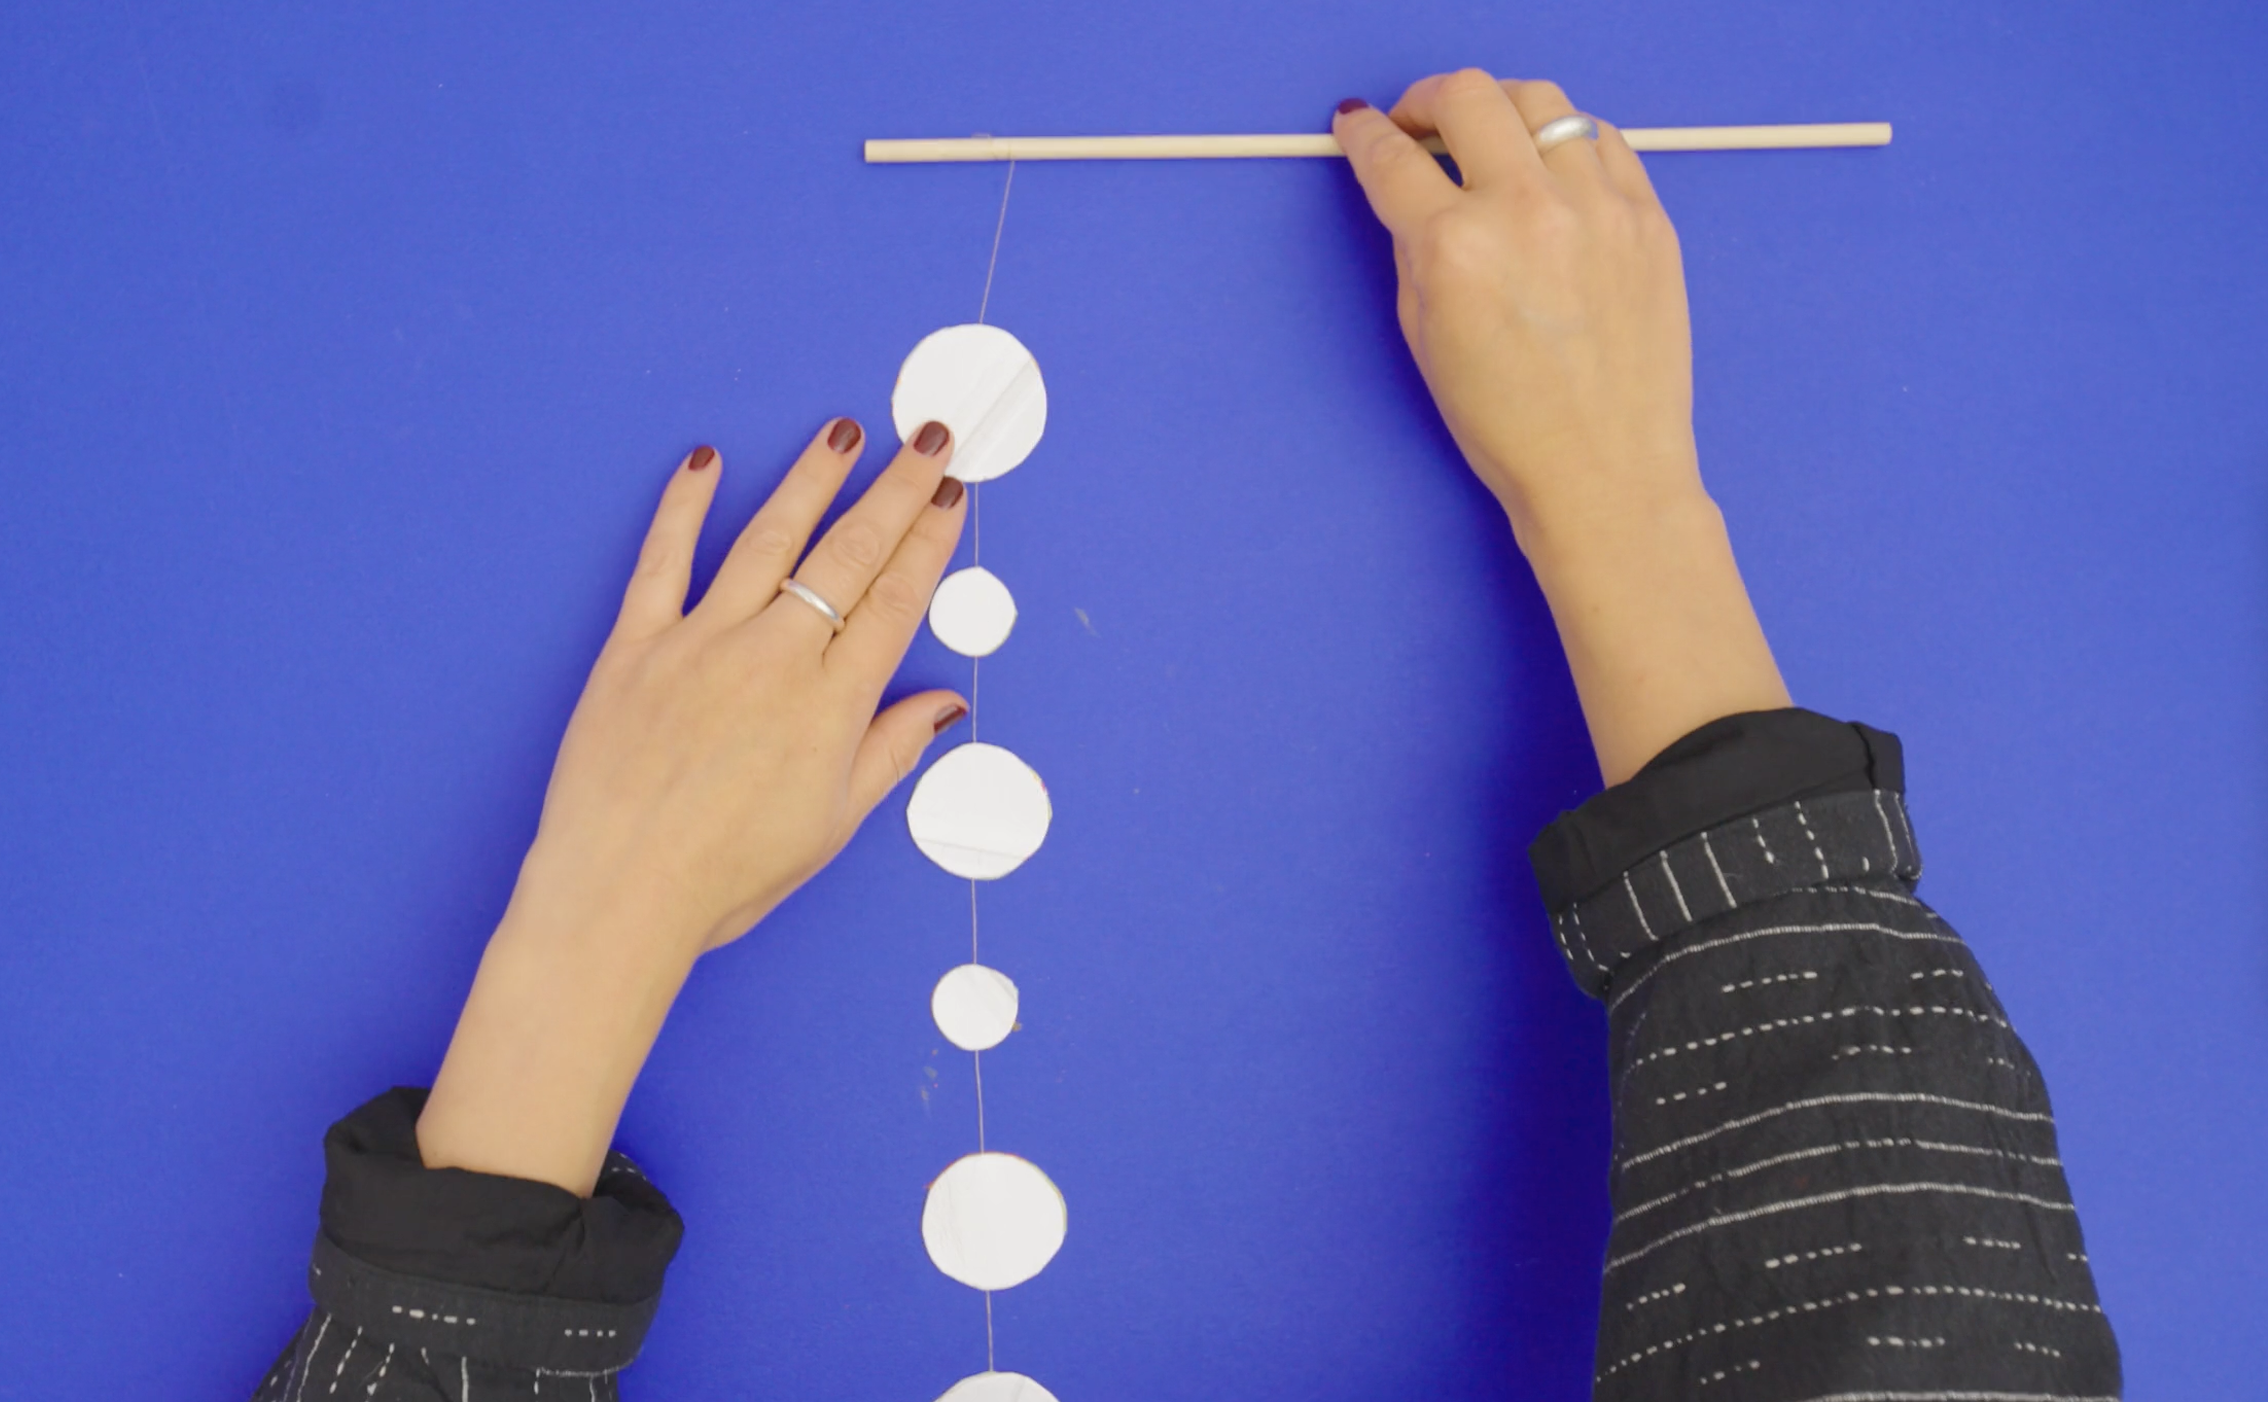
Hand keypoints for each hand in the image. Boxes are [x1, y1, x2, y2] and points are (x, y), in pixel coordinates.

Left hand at [513, 419, 970, 961]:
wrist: (621, 893)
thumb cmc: (727, 875)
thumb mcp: (832, 823)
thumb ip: (890, 751)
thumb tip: (943, 704)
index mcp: (831, 705)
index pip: (896, 600)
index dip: (928, 541)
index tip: (949, 497)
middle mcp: (775, 658)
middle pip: (849, 554)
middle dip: (895, 489)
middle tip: (926, 440)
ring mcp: (702, 644)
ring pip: (768, 539)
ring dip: (811, 479)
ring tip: (843, 432)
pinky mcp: (636, 647)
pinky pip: (663, 559)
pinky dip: (684, 505)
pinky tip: (705, 462)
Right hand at [1335, 72, 1789, 786]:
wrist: (1605, 474)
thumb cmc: (1508, 427)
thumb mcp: (1425, 340)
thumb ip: (1414, 251)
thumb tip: (1414, 196)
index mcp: (1456, 249)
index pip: (1391, 159)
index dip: (1363, 134)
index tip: (1357, 125)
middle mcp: (1527, 211)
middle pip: (1467, 96)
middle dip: (1426, 99)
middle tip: (1417, 123)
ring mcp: (1598, 208)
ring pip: (1542, 101)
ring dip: (1501, 108)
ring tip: (1489, 138)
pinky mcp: (1649, 219)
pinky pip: (1603, 142)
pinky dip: (1567, 142)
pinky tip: (1551, 169)